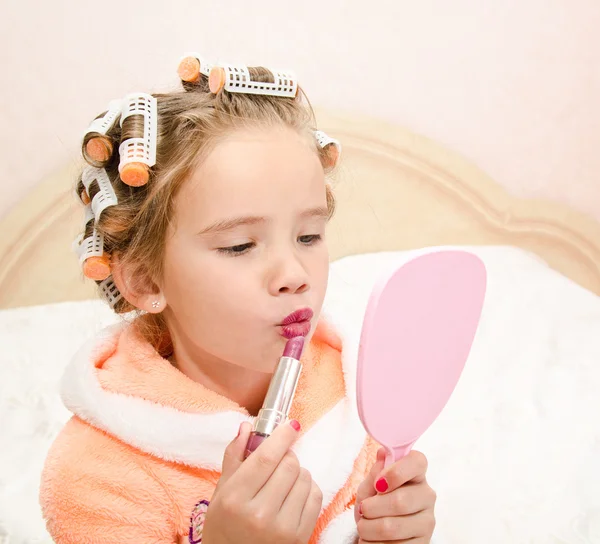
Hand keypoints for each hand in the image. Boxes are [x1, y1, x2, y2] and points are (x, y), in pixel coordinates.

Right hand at [201, 420, 322, 543]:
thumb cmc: (224, 527)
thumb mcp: (220, 492)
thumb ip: (234, 457)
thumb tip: (247, 427)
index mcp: (234, 499)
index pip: (265, 458)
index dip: (281, 437)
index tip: (290, 425)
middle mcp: (259, 514)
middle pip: (288, 465)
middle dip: (287, 456)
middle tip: (279, 460)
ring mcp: (282, 529)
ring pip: (304, 478)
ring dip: (298, 472)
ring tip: (284, 482)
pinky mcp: (300, 538)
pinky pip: (315, 497)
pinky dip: (308, 489)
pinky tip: (294, 495)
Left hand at [354, 448, 436, 542]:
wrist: (378, 534)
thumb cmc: (375, 503)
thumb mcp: (370, 487)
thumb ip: (376, 472)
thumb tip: (382, 454)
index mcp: (416, 474)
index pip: (417, 461)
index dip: (396, 471)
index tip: (378, 484)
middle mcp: (427, 495)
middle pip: (400, 500)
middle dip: (372, 507)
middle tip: (363, 510)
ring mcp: (427, 521)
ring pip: (393, 527)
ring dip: (368, 528)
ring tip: (364, 526)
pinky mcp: (423, 543)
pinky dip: (373, 543)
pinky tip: (372, 539)